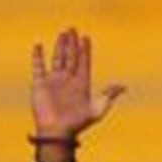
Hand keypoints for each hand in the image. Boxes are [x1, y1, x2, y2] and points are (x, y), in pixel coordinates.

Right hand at [30, 27, 124, 143]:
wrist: (57, 132)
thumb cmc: (77, 123)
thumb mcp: (97, 109)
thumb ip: (108, 95)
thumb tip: (123, 87)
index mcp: (81, 84)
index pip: (84, 62)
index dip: (85, 50)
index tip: (86, 38)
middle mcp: (68, 80)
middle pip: (71, 57)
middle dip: (72, 43)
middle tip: (73, 29)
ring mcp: (54, 82)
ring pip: (57, 59)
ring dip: (60, 46)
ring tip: (62, 34)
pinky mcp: (40, 85)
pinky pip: (38, 67)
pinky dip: (37, 57)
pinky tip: (38, 46)